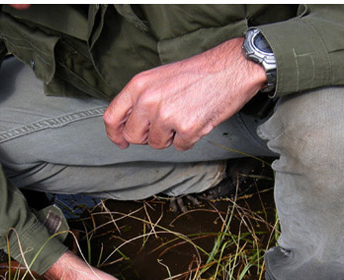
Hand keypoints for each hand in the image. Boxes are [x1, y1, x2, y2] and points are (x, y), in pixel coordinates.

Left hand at [103, 37, 266, 150]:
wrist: (230, 68)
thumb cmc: (198, 73)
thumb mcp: (159, 78)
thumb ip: (140, 99)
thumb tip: (128, 124)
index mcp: (139, 85)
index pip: (112, 116)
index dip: (114, 134)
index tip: (121, 142)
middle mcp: (149, 100)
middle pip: (133, 136)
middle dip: (146, 136)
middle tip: (163, 125)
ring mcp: (167, 115)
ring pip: (156, 144)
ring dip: (170, 137)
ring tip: (184, 116)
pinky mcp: (186, 128)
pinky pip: (179, 147)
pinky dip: (189, 139)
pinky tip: (197, 120)